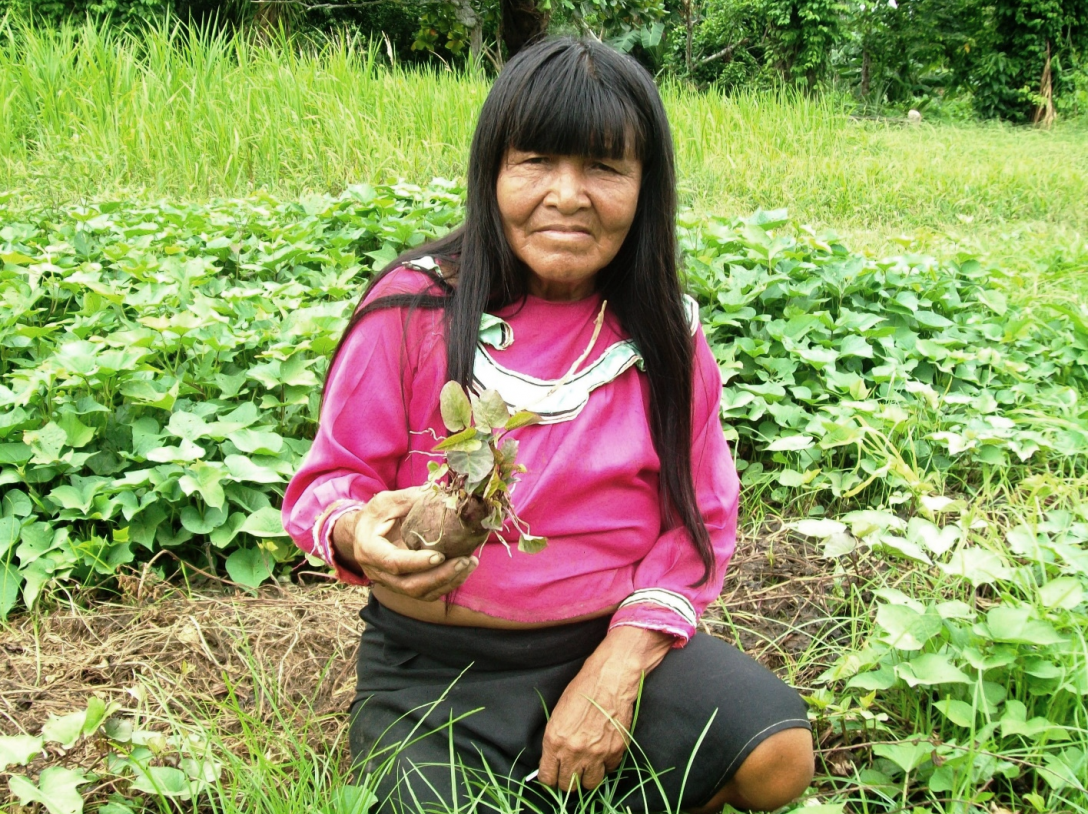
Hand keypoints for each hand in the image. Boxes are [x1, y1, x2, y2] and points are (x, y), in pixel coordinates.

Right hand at [331, 488, 477, 600]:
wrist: (361, 534)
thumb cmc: (375, 515)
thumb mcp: (386, 501)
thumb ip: (409, 499)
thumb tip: (440, 493)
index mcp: (369, 549)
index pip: (393, 562)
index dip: (417, 562)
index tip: (440, 555)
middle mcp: (378, 572)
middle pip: (409, 585)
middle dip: (440, 576)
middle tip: (464, 561)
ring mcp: (390, 583)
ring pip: (420, 593)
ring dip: (447, 582)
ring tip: (469, 564)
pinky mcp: (403, 586)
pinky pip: (425, 593)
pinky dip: (446, 584)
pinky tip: (463, 570)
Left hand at [537, 626, 672, 791]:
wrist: (610, 678)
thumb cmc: (582, 689)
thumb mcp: (558, 714)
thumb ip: (555, 741)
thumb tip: (554, 759)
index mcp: (555, 741)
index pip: (548, 777)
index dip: (550, 779)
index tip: (553, 776)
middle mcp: (575, 752)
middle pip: (568, 786)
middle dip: (567, 781)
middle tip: (570, 772)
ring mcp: (597, 754)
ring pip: (590, 784)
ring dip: (587, 778)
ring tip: (587, 767)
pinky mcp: (616, 751)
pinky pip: (608, 770)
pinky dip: (605, 766)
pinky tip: (602, 754)